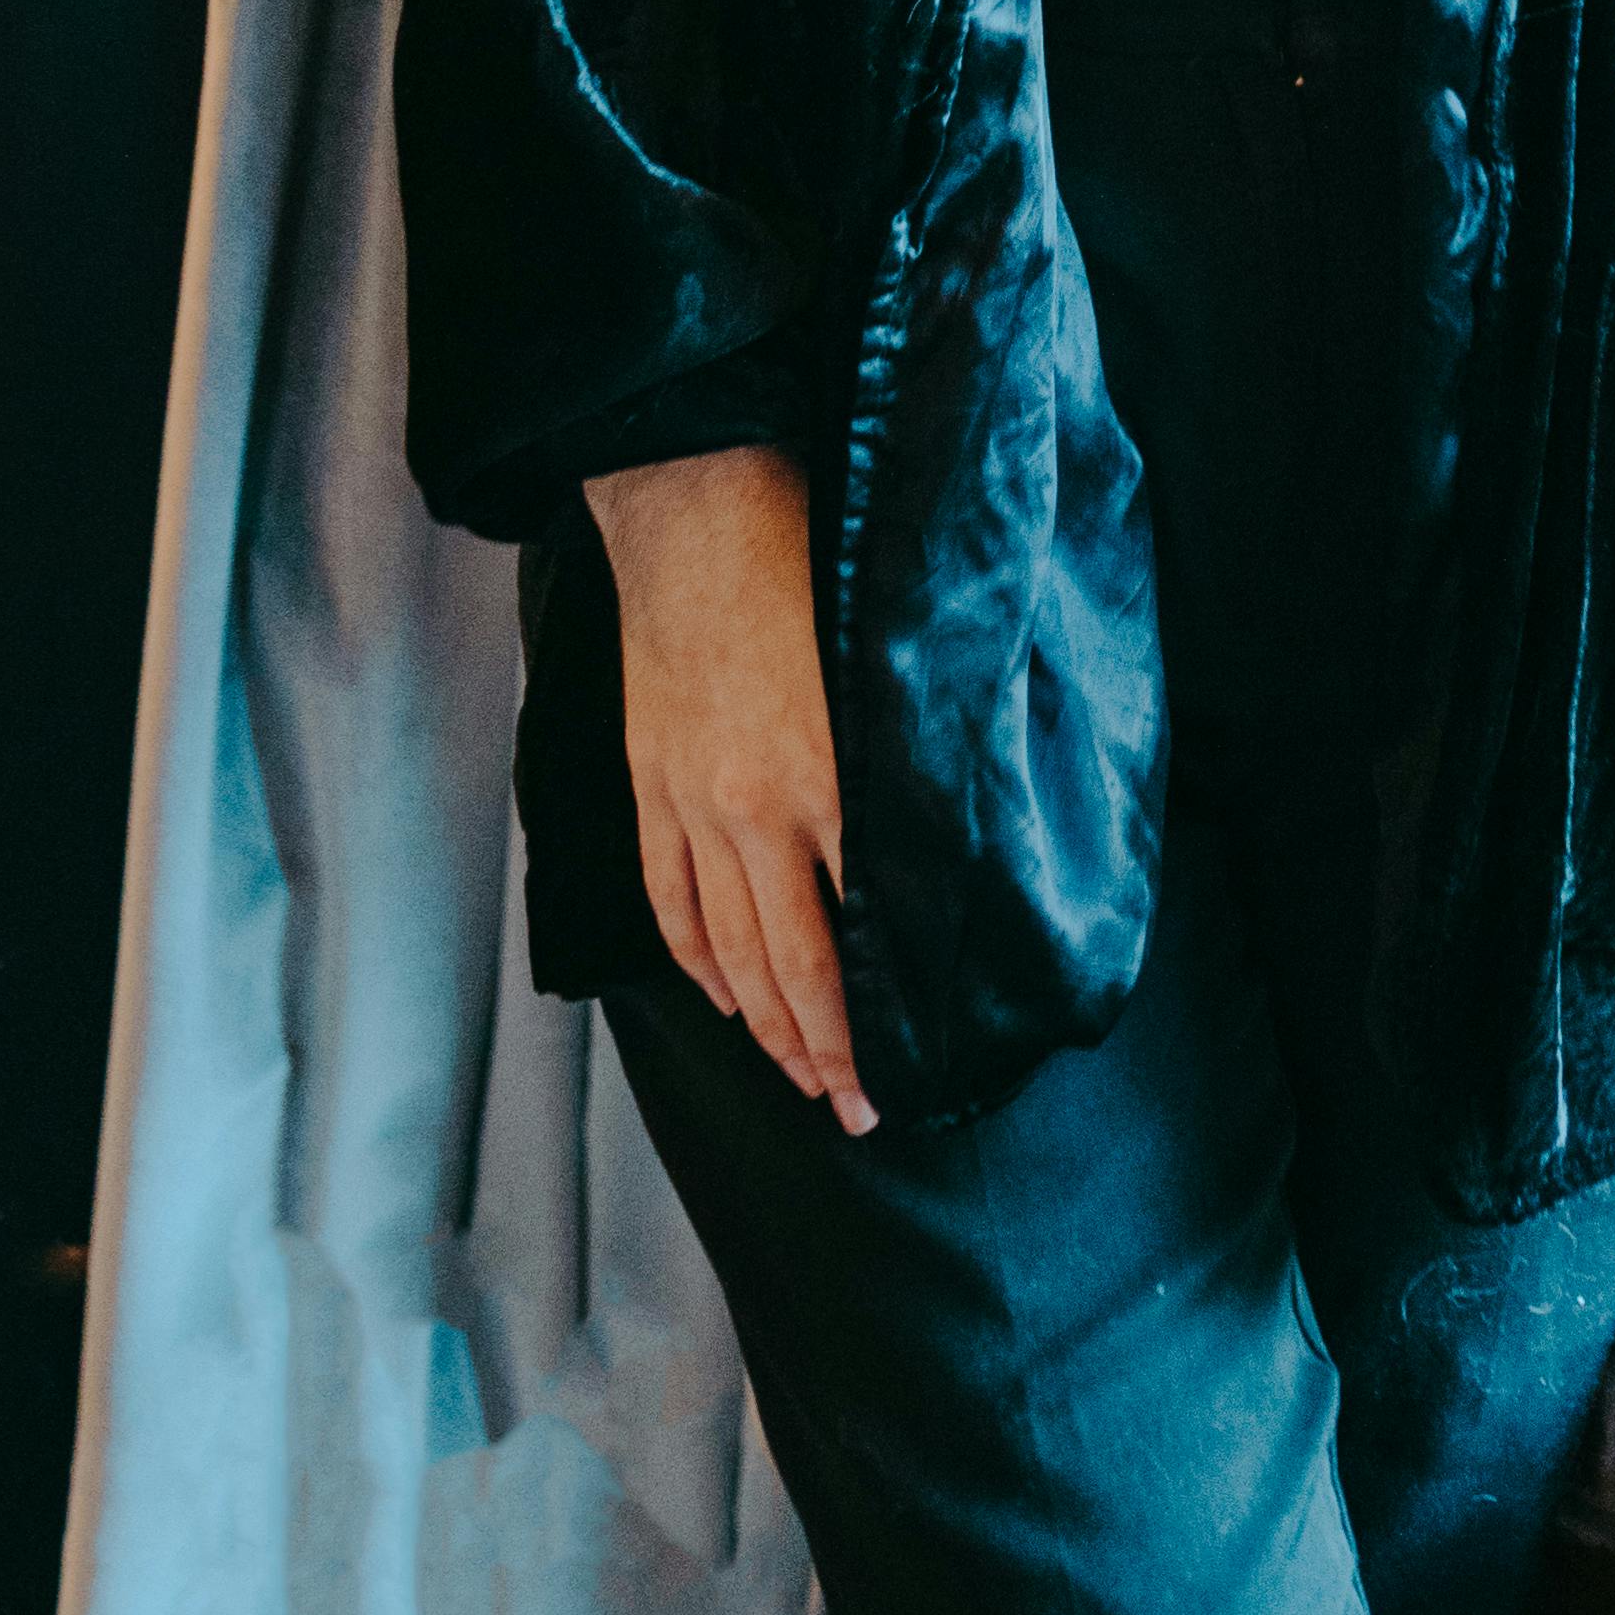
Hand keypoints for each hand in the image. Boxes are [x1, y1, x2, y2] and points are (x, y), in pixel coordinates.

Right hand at [585, 445, 875, 1127]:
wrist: (697, 500)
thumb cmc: (813, 556)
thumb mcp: (892, 661)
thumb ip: (923, 754)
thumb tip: (965, 825)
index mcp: (829, 776)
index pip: (857, 936)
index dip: (877, 1018)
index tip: (905, 1072)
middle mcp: (753, 806)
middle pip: (789, 964)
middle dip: (824, 1053)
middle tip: (858, 1114)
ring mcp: (690, 798)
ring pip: (726, 946)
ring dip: (764, 1025)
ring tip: (798, 1079)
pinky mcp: (649, 780)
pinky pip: (670, 894)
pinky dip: (696, 957)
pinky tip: (724, 994)